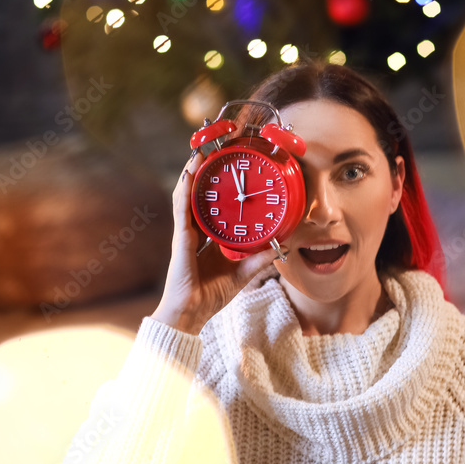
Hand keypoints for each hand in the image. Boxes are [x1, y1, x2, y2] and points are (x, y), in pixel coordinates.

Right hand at [150, 151, 277, 335]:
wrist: (192, 313)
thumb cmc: (212, 295)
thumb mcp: (243, 272)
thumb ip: (261, 257)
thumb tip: (283, 244)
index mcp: (208, 237)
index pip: (211, 205)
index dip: (216, 186)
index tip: (227, 168)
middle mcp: (195, 231)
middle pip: (197, 195)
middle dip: (202, 172)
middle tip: (212, 150)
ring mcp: (186, 233)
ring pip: (187, 196)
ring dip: (192, 172)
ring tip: (199, 152)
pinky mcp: (181, 239)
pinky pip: (182, 209)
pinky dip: (185, 190)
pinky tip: (190, 173)